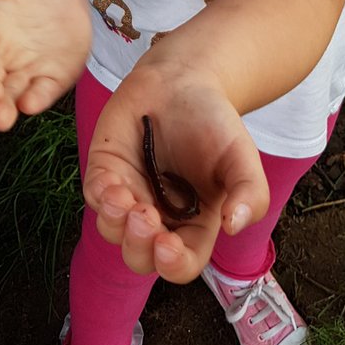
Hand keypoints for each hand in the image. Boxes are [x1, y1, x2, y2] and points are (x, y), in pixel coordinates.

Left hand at [82, 64, 269, 282]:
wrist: (184, 78)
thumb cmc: (215, 121)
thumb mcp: (242, 155)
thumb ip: (250, 191)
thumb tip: (234, 226)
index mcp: (194, 222)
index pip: (182, 263)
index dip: (173, 265)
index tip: (167, 246)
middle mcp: (160, 216)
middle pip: (140, 257)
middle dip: (138, 246)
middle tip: (143, 217)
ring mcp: (130, 195)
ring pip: (112, 231)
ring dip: (114, 223)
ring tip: (123, 195)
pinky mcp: (106, 171)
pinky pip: (94, 196)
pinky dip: (99, 194)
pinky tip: (110, 179)